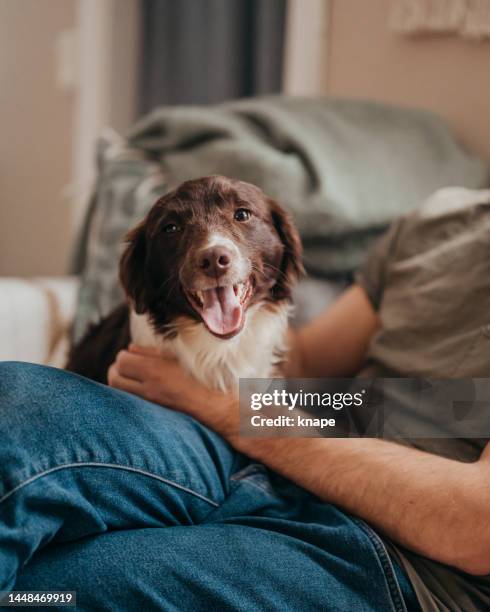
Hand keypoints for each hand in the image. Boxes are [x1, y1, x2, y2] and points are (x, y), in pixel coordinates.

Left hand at [108, 345, 238, 440]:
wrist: (218, 405)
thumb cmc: (202, 376)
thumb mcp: (179, 358)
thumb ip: (152, 352)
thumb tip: (130, 348)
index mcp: (156, 370)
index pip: (122, 360)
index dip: (124, 356)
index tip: (131, 354)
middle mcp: (149, 387)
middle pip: (114, 377)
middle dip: (117, 369)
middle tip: (126, 365)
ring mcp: (150, 402)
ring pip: (119, 391)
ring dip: (120, 381)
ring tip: (129, 376)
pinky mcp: (153, 412)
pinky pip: (130, 400)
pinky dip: (128, 392)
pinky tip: (139, 388)